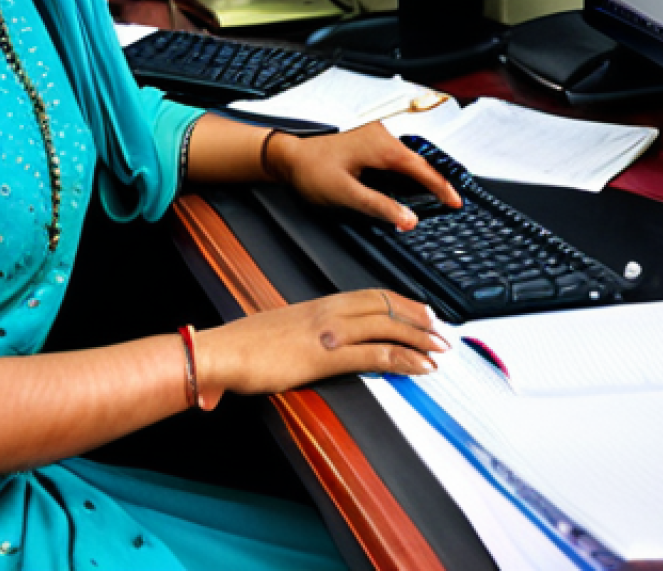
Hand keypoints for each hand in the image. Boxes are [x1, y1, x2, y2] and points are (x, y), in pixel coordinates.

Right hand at [195, 288, 449, 408]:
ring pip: (386, 325)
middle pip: (384, 304)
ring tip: (440, 348)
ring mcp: (329, 332)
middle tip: (440, 329)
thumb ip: (304, 335)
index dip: (399, 303)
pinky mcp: (326, 356)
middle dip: (417, 316)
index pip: (370, 295)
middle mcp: (328, 311)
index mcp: (318, 305)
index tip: (419, 311)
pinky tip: (420, 366)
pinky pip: (375, 354)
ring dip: (419, 337)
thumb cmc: (244, 345)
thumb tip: (319, 344)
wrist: (222, 351)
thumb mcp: (282, 331)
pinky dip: (403, 359)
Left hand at [266, 121, 461, 229]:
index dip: (440, 187)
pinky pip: (397, 156)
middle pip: (418, 161)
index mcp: (379, 145)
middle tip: (451, 202)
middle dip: (435, 182)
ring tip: (437, 195)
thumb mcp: (346, 194)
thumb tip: (409, 220)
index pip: (420, 168)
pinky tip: (411, 184)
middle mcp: (380, 135)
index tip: (455, 202)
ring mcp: (375, 135)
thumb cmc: (311, 171)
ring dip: (422, 176)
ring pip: (408, 158)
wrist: (289, 157)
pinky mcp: (369, 139)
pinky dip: (408, 171)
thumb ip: (380, 207)